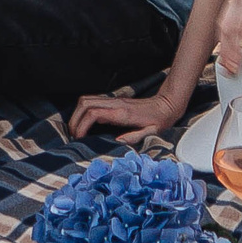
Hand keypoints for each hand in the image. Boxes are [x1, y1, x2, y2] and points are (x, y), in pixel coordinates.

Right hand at [67, 89, 186, 142]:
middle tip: (73, 135)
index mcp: (122, 113)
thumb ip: (134, 137)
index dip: (81, 125)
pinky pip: (92, 101)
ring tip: (76, 130)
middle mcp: (115, 104)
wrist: (167, 104)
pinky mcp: (114, 101)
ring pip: (86, 100)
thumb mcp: (151, 132)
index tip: (79, 138)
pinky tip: (84, 123)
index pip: (93, 113)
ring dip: (77, 114)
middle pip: (84, 104)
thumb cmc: (160, 120)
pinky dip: (83, 111)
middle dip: (74, 120)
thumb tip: (116, 142)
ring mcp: (114, 100)